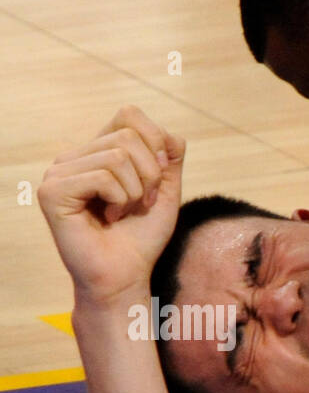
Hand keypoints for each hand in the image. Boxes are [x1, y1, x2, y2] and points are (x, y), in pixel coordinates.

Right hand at [37, 106, 184, 307]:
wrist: (125, 277)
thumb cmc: (141, 239)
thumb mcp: (165, 193)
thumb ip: (169, 161)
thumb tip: (172, 136)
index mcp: (97, 151)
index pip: (129, 115)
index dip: (155, 142)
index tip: (158, 180)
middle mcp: (74, 156)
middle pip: (128, 135)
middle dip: (150, 174)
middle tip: (140, 203)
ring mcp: (59, 172)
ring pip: (117, 155)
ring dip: (135, 191)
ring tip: (121, 212)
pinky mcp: (52, 191)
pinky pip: (103, 177)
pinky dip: (119, 200)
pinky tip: (108, 218)